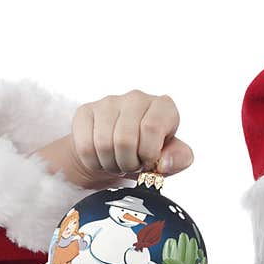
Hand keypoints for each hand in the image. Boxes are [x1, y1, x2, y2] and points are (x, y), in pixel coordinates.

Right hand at [33, 91, 193, 189]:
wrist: (119, 154)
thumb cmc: (149, 154)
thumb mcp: (170, 159)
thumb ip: (178, 159)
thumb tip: (163, 162)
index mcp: (163, 106)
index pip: (151, 128)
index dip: (148, 154)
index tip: (148, 162)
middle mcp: (137, 98)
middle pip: (125, 139)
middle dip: (128, 163)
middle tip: (131, 165)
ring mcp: (109, 102)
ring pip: (103, 144)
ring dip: (111, 164)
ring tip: (118, 162)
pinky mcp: (86, 111)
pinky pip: (85, 146)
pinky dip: (94, 162)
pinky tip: (103, 158)